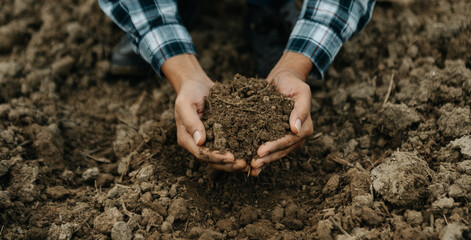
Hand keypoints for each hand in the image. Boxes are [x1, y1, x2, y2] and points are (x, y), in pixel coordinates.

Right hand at [163, 54, 247, 171]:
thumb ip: (191, 121)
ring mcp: (209, 140)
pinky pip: (229, 145)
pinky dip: (239, 150)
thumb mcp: (185, 104)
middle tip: (245, 164)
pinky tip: (252, 152)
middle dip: (229, 164)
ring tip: (250, 163)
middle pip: (213, 161)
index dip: (216, 158)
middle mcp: (198, 143)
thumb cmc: (189, 92)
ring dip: (235, 162)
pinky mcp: (219, 135)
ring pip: (222, 157)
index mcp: (187, 139)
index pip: (202, 154)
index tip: (231, 158)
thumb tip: (200, 141)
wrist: (197, 84)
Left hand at [250, 52, 313, 175]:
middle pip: (283, 150)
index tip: (260, 150)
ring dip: (265, 161)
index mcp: (305, 126)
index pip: (290, 140)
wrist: (282, 78)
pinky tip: (252, 167)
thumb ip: (300, 109)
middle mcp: (297, 135)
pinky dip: (263, 158)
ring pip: (277, 153)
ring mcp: (287, 137)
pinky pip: (271, 149)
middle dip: (268, 158)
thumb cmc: (292, 82)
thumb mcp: (300, 91)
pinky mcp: (277, 135)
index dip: (275, 146)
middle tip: (253, 163)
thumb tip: (296, 129)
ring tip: (252, 168)